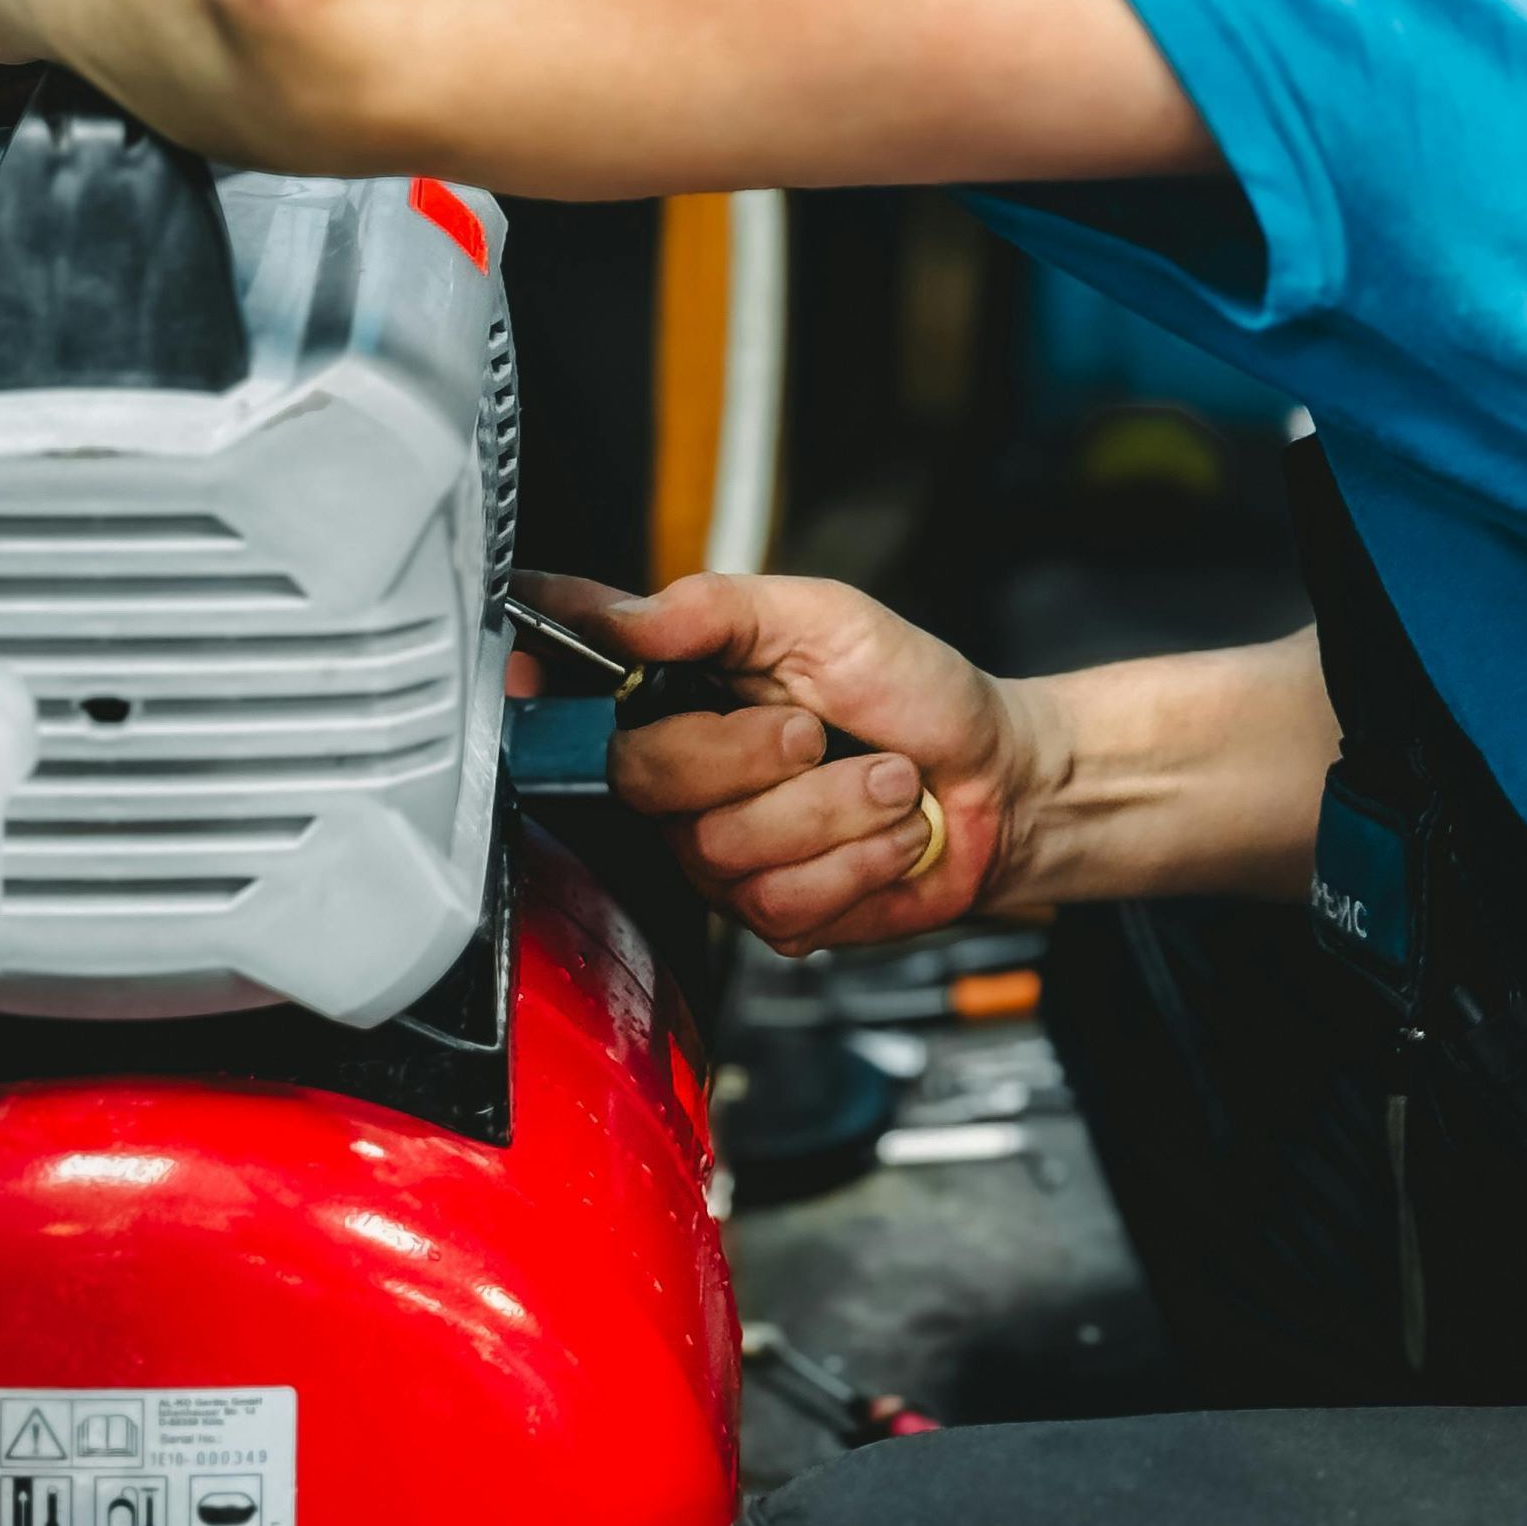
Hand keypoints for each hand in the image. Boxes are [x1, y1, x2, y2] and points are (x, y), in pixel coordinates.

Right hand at [521, 568, 1039, 950]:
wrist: (999, 783)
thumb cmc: (913, 691)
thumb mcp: (823, 616)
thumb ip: (712, 610)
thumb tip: (618, 616)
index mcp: (681, 689)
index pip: (578, 680)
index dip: (535, 679)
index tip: (527, 670)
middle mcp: (684, 774)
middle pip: (643, 777)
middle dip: (749, 754)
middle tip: (817, 730)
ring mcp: (719, 852)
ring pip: (723, 848)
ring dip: (833, 808)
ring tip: (885, 781)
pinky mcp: (769, 915)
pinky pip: (780, 903)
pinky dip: (858, 861)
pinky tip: (888, 835)